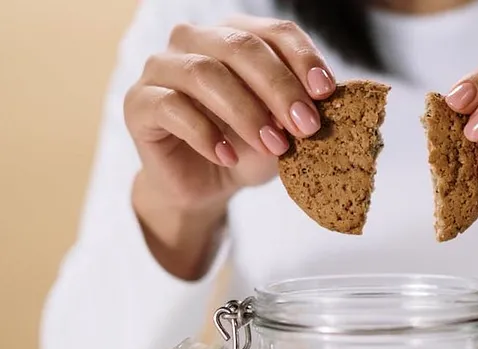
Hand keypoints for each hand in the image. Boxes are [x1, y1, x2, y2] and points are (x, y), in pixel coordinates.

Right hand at [124, 16, 334, 214]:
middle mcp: (194, 41)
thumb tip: (337, 105)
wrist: (203, 187)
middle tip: (306, 127)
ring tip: (273, 147)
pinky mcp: (140, 103)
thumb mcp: (283, 132)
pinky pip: (172, 107)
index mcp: (234, 36)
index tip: (326, 94)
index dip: (302, 59)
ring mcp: (162, 68)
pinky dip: (205, 134)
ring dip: (246, 112)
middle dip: (279, 88)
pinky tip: (228, 156)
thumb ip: (301, 114)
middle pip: (240, 46)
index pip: (273, 31)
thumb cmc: (244, 150)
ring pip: (205, 74)